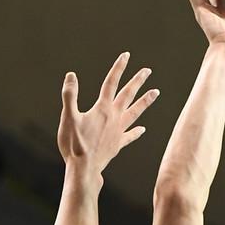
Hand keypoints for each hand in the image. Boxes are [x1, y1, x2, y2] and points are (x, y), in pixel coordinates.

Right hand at [57, 53, 158, 173]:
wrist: (84, 168)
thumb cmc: (74, 143)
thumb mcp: (68, 116)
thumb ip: (70, 95)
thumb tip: (71, 75)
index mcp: (102, 108)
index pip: (111, 82)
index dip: (119, 68)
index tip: (126, 56)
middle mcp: (114, 117)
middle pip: (128, 95)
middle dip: (138, 81)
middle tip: (147, 71)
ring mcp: (118, 131)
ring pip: (135, 113)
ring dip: (145, 102)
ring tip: (156, 93)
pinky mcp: (118, 144)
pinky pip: (130, 136)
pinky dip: (136, 132)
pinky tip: (143, 129)